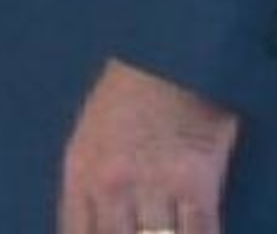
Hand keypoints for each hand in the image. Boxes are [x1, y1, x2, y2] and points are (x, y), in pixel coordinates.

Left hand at [58, 58, 237, 233]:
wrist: (167, 59)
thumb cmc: (125, 97)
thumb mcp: (87, 139)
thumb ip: (86, 187)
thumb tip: (91, 227)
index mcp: (79, 173)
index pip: (76, 233)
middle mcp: (111, 185)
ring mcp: (153, 186)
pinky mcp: (196, 183)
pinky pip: (200, 233)